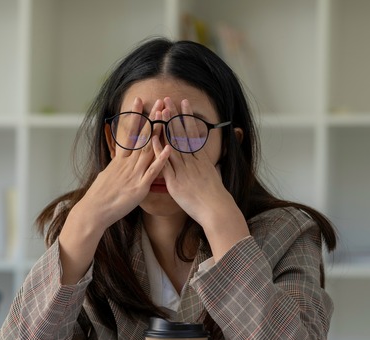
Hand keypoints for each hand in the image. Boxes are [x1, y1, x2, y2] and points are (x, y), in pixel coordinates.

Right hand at [78, 97, 170, 230]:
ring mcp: (134, 174)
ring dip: (159, 132)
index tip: (139, 101)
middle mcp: (127, 163)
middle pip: (142, 137)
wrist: (94, 211)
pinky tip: (169, 148)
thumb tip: (118, 160)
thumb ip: (116, 166)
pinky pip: (152, 171)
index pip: (129, 133)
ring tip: (166, 116)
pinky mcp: (139, 187)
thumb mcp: (107, 175)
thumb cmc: (99, 196)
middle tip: (159, 101)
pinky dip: (161, 159)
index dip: (134, 116)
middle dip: (151, 118)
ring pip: (149, 149)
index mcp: (120, 160)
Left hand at [156, 97, 248, 255]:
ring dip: (166, 127)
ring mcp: (183, 170)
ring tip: (160, 111)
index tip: (183, 103)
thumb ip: (207, 166)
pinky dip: (159, 151)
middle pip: (181, 134)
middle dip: (174, 116)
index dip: (187, 117)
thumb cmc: (215, 197)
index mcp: (201, 159)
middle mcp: (192, 161)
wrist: (216, 210)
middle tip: (168, 99)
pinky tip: (152, 139)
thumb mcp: (213, 176)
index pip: (192, 133)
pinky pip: (165, 163)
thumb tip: (206, 160)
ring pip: (173, 144)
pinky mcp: (175, 181)